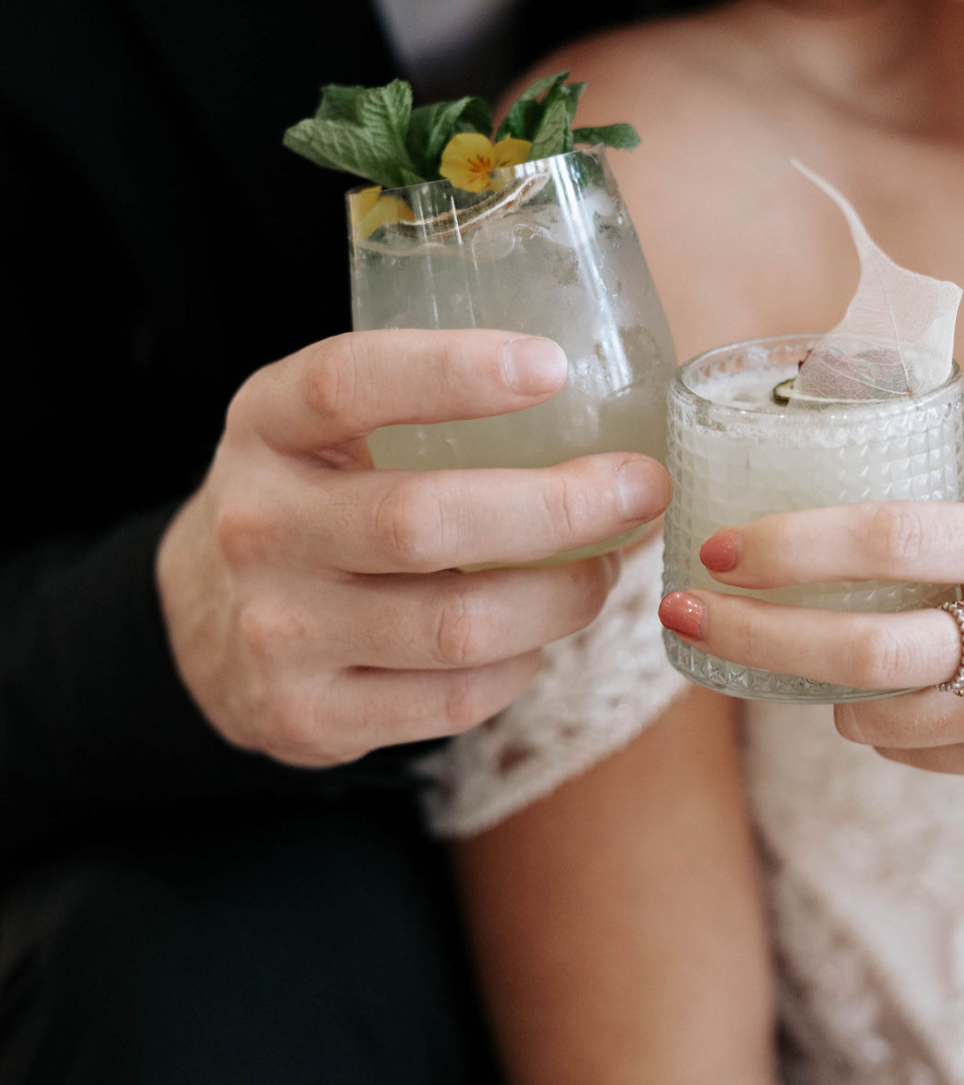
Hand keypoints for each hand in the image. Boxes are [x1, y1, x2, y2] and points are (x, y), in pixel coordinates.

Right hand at [158, 328, 669, 765]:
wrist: (202, 624)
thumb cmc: (313, 503)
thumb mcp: (325, 430)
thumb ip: (420, 405)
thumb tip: (610, 408)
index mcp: (266, 427)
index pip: (347, 384)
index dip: (451, 371)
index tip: (553, 367)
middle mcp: (259, 527)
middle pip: (426, 521)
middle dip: (560, 508)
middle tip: (640, 489)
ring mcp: (278, 631)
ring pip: (460, 626)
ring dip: (563, 597)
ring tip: (601, 569)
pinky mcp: (309, 717)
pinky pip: (456, 699)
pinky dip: (520, 666)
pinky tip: (532, 636)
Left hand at [659, 389, 963, 777]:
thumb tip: (850, 377)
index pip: (897, 541)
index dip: (796, 546)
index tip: (721, 544)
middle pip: (867, 654)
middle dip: (756, 637)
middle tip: (681, 615)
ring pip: (874, 716)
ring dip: (802, 681)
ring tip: (764, 641)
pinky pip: (908, 749)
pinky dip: (863, 715)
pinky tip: (852, 679)